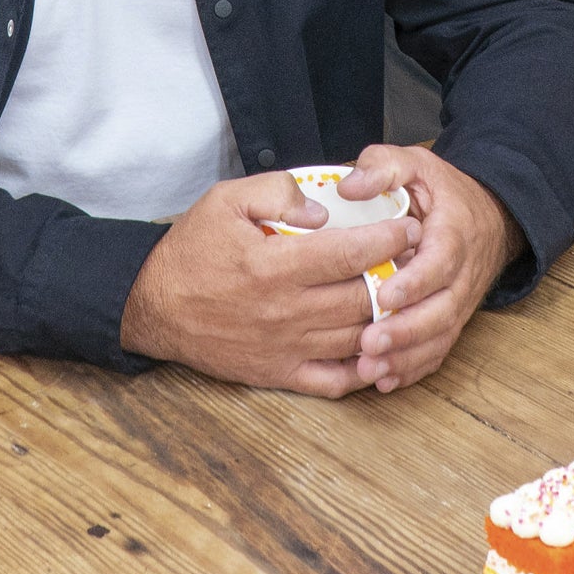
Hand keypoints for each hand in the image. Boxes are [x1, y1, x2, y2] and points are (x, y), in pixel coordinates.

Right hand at [119, 171, 420, 396]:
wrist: (154, 306)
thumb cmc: (191, 250)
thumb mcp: (225, 200)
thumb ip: (277, 192)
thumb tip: (324, 210)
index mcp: (275, 265)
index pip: (351, 253)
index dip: (389, 239)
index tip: (410, 226)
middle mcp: (286, 311)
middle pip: (364, 297)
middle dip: (400, 276)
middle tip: (419, 258)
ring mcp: (286, 348)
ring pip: (357, 338)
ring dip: (389, 319)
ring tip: (406, 297)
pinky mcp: (279, 374)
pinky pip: (334, 380)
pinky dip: (364, 369)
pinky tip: (378, 347)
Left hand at [343, 144, 523, 394]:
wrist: (487, 216)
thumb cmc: (440, 191)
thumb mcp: (415, 163)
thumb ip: (383, 167)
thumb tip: (348, 188)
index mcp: (454, 234)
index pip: (440, 263)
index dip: (415, 283)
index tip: (385, 296)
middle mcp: (462, 275)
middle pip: (441, 311)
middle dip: (406, 331)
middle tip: (368, 343)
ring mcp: (459, 303)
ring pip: (439, 337)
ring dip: (406, 358)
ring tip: (368, 369)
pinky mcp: (450, 321)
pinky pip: (437, 351)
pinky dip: (412, 369)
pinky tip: (382, 380)